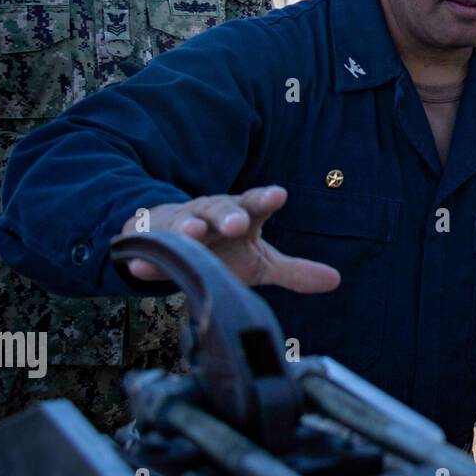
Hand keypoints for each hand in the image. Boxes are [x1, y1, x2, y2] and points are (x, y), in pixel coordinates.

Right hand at [120, 185, 340, 292]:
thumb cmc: (224, 248)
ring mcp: (181, 225)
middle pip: (221, 210)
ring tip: (192, 235)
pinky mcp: (152, 241)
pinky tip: (139, 263)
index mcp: (242, 215)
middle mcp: (212, 214)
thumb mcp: (259, 260)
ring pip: (185, 224)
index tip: (278, 195)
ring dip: (188, 228)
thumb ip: (294, 270)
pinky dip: (144, 257)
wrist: (173, 241)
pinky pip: (148, 249)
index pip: (256, 204)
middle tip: (237, 223)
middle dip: (229, 215)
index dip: (265, 199)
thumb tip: (335, 280)